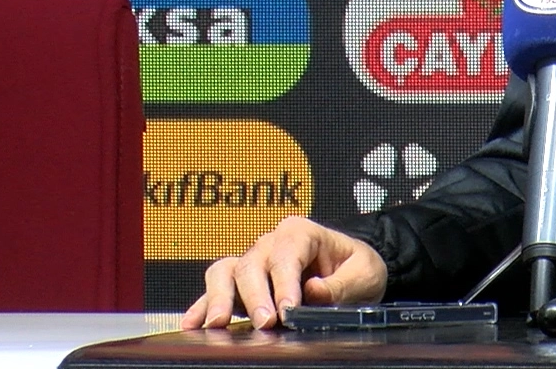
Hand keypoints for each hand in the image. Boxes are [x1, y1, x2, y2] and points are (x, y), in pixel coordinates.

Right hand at [180, 216, 388, 329]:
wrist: (353, 272)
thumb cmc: (357, 268)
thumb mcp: (363, 274)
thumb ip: (340, 285)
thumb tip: (312, 291)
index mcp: (301, 233)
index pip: (287, 256)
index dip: (285, 283)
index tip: (288, 310)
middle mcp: (271, 243)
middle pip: (252, 265)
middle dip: (256, 296)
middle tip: (265, 323)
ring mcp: (253, 262)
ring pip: (225, 272)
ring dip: (220, 298)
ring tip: (218, 323)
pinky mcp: (241, 285)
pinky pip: (215, 290)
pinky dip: (202, 306)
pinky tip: (192, 323)